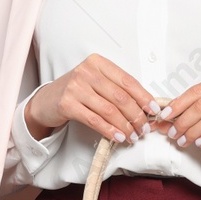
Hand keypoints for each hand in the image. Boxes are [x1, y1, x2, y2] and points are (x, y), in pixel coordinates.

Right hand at [26, 54, 161, 144]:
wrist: (46, 100)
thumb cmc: (76, 91)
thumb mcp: (96, 82)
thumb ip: (117, 89)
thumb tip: (145, 106)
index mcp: (98, 62)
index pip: (127, 80)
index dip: (143, 97)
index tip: (153, 110)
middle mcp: (86, 72)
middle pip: (120, 96)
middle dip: (136, 115)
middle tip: (143, 128)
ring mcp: (75, 87)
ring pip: (109, 110)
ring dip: (125, 126)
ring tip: (133, 136)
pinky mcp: (67, 104)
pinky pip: (95, 120)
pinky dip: (109, 130)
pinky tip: (118, 137)